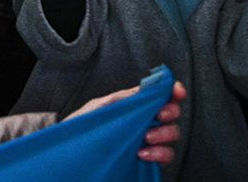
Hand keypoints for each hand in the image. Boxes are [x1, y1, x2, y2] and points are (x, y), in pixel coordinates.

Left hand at [66, 80, 184, 163]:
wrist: (71, 152)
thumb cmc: (82, 127)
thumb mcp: (99, 107)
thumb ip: (122, 98)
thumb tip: (143, 89)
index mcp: (134, 106)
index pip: (160, 95)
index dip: (172, 91)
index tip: (175, 91)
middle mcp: (145, 122)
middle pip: (172, 114)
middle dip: (170, 113)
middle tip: (159, 116)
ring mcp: (148, 141)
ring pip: (172, 135)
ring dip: (164, 134)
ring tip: (146, 138)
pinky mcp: (147, 159)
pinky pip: (165, 156)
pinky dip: (159, 154)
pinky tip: (142, 153)